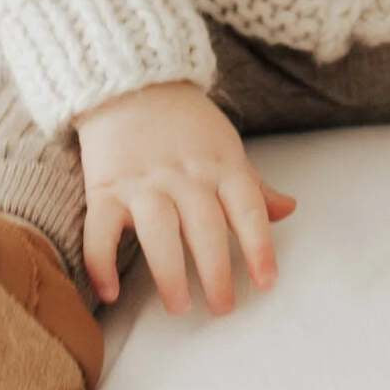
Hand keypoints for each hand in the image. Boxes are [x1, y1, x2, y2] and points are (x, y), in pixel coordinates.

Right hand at [75, 79, 296, 316]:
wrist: (130, 82)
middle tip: (223, 308)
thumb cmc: (185, 122)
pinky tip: (111, 292)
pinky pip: (101, 232)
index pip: (247, 208)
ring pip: (158, 234)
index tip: (267, 282)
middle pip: (205, 229)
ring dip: (169, 274)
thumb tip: (289, 210)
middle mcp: (184, 175)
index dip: (259, 246)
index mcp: (220, 165)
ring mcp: (143, 182)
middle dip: (216, 273)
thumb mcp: (226, 146)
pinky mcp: (104, 188)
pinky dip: (102, 264)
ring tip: (180, 306)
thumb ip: (253, 184)